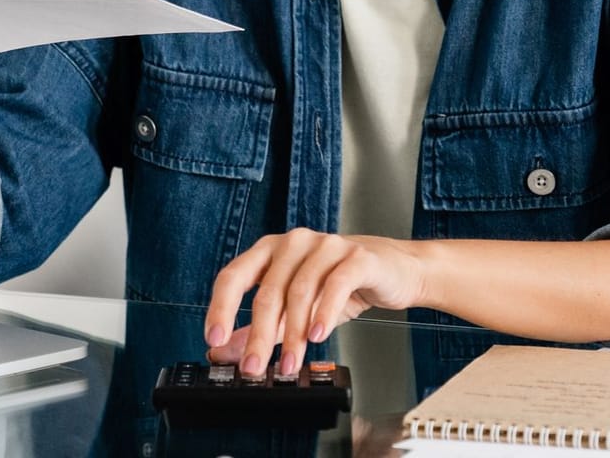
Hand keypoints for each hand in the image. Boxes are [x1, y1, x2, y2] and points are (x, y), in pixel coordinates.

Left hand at [203, 228, 426, 377]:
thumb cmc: (343, 286)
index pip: (234, 275)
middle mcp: (294, 243)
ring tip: (290, 363)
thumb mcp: (297, 310)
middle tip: (254, 367)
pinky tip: (318, 335)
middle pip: (268, 290)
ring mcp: (326, 245)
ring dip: (293, 334)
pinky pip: (336, 285)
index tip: (213, 338)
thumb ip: (262, 328)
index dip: (220, 308)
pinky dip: (324, 313)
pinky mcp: (357, 256)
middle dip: (258, 335)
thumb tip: (226, 351)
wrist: (396, 272)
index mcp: (271, 251)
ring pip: (300, 291)